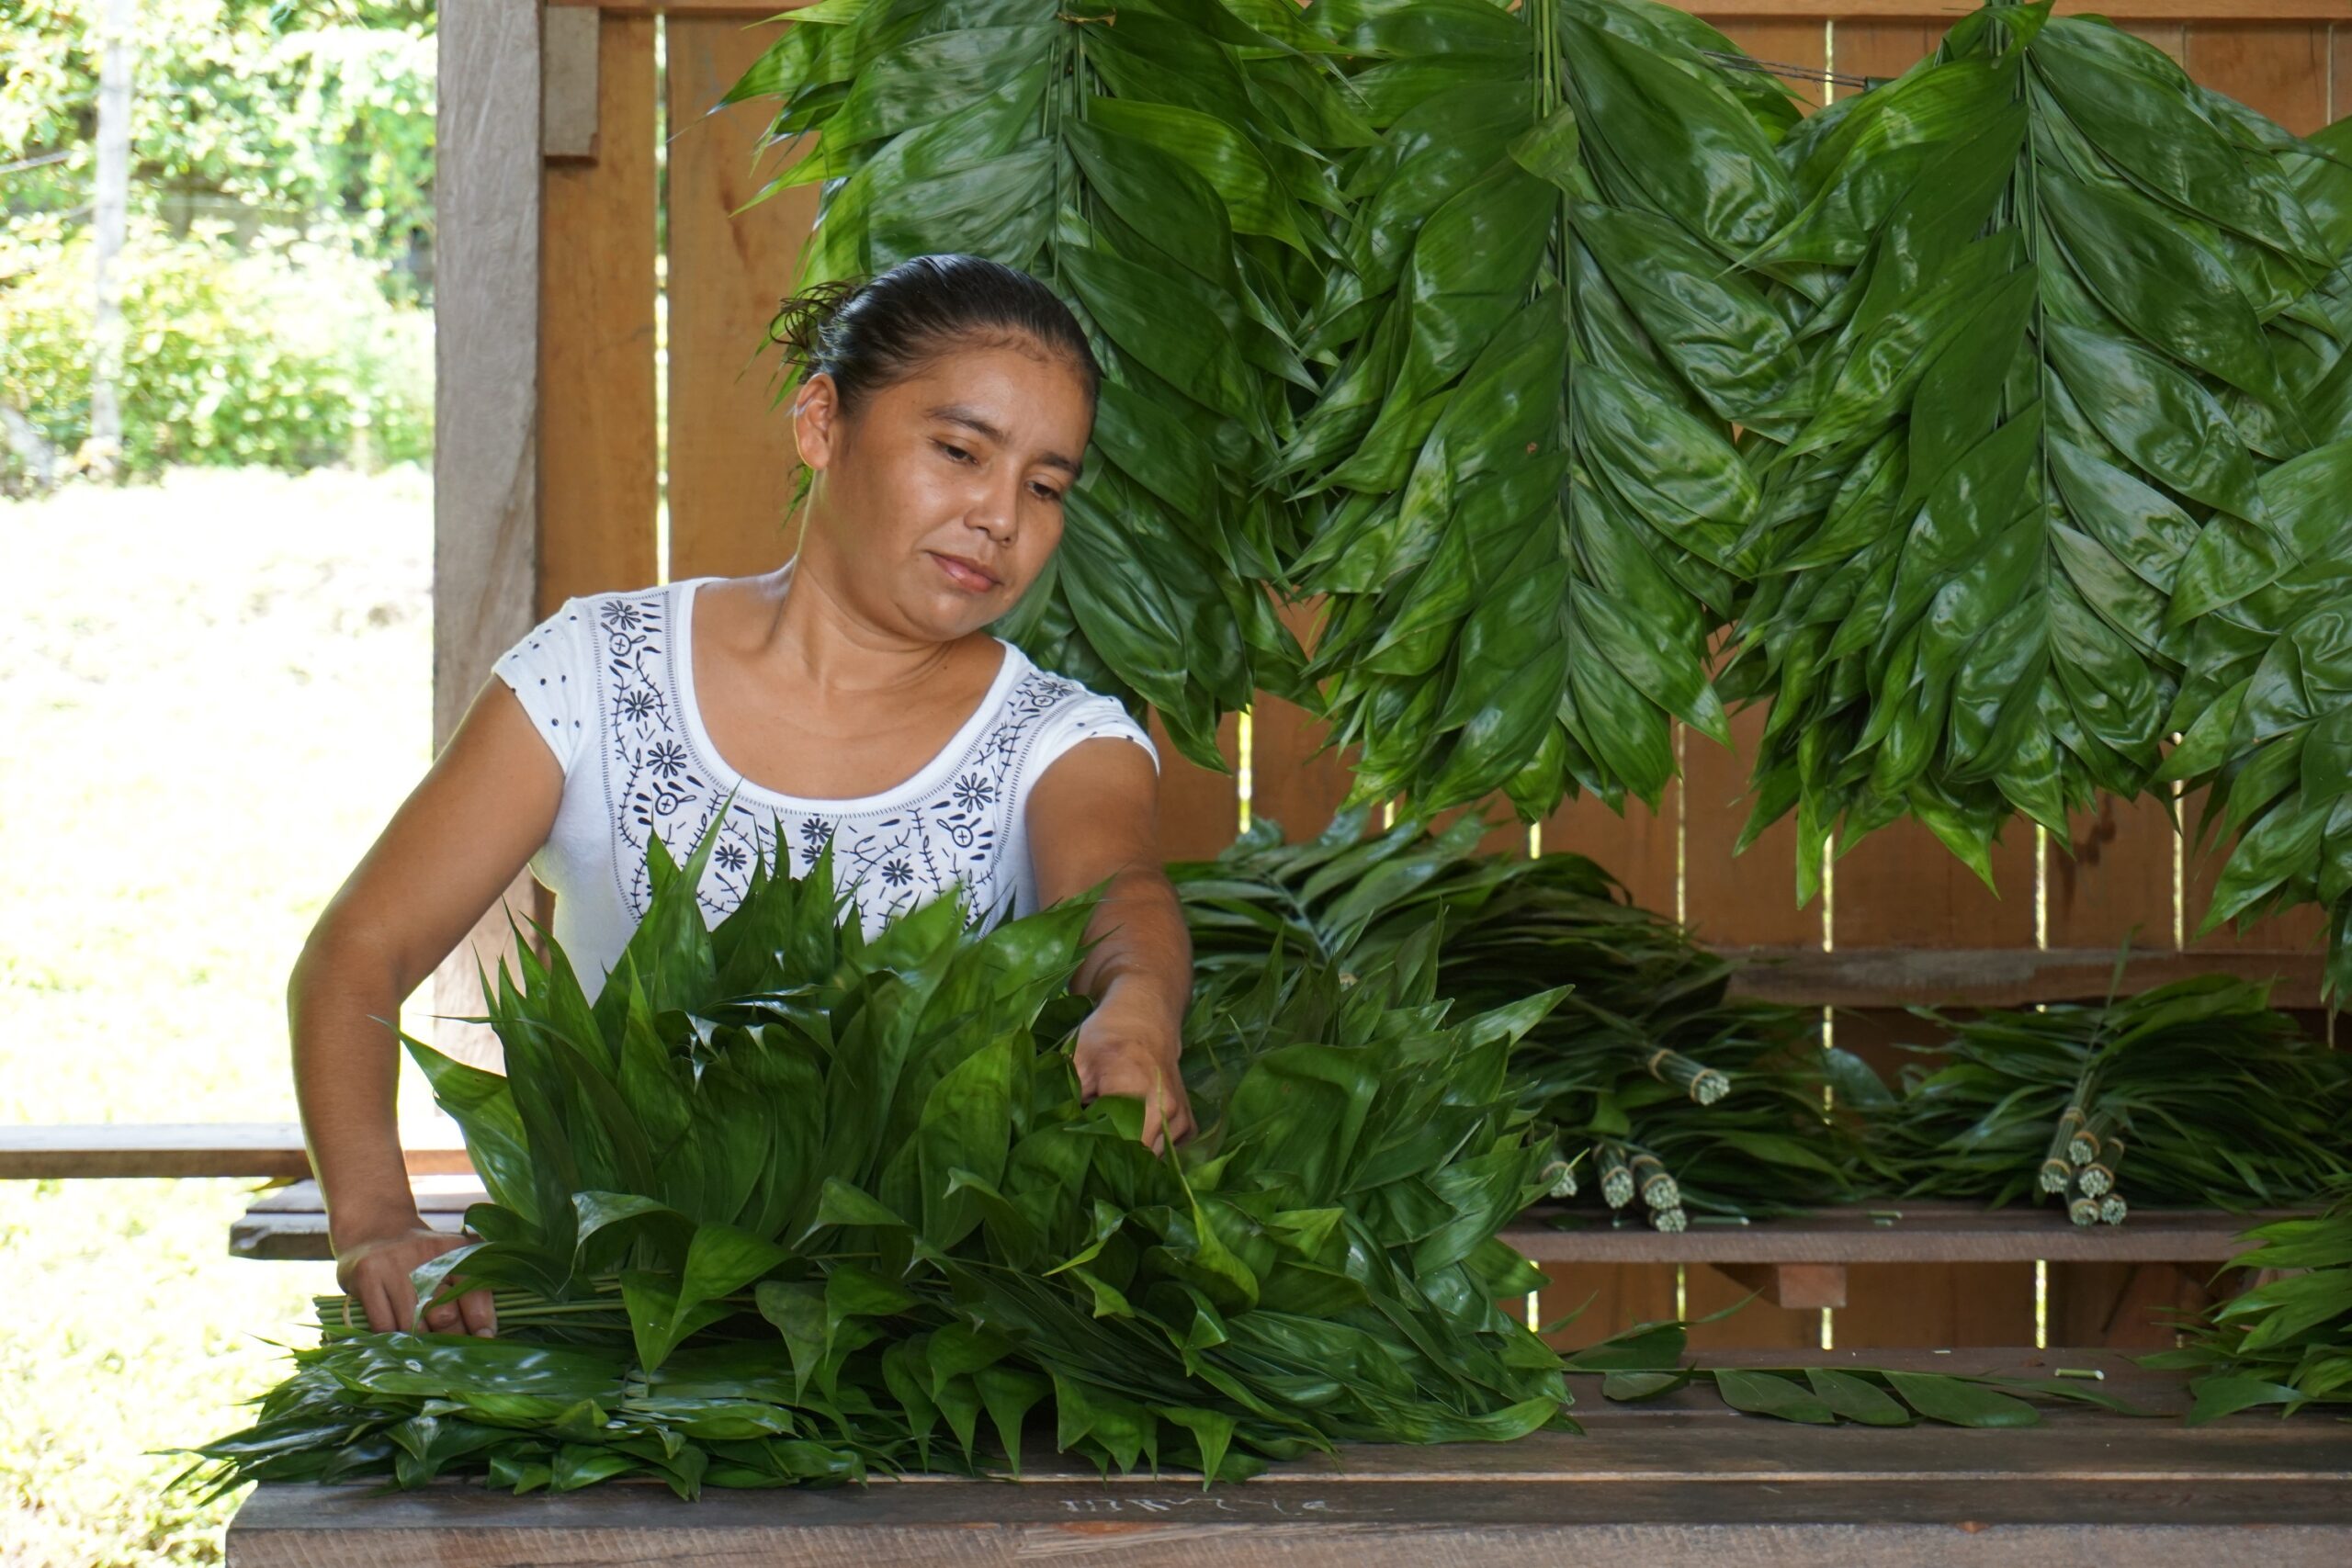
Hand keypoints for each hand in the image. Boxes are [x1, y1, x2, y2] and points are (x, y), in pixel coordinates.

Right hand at [334, 1219, 497, 1336]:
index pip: (475, 1290)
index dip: (481, 1320)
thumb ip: (470, 1292)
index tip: (483, 1340)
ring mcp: (394, 1264)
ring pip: (412, 1325)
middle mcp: (427, 1252)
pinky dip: (390, 1338)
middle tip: (447, 1350)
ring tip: (420, 1346)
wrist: (372, 1230)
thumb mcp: (449, 1262)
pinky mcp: (367, 1276)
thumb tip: (484, 1336)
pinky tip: (393, 1336)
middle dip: (448, 1339)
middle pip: (444, 1315)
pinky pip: (383, 1326)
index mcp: (456, 1249)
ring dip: (417, 1343)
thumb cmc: (419, 1259)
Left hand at [1073, 985, 1194, 1153]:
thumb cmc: (1106, 1037)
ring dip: (1130, 1155)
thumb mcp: (1076, 1059)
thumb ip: (1063, 1096)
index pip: (1115, 1147)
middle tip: (1090, 1148)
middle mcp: (1165, 1108)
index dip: (1095, 1156)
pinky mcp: (1188, 1124)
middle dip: (1110, 1160)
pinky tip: (1134, 1130)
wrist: (1146, 1018)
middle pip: (1134, 1159)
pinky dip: (1149, 1148)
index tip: (1078, 1151)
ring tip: (1110, 1134)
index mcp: (1134, 1091)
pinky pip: (1166, 1153)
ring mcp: (1180, 1117)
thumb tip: (1049, 1135)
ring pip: (1150, 1160)